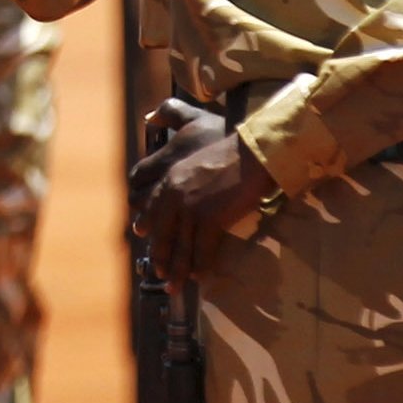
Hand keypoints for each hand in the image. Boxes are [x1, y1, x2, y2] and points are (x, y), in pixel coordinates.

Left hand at [127, 97, 269, 281]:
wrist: (256, 152)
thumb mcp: (193, 133)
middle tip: (160, 274)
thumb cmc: (231, 145)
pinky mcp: (210, 219)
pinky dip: (200, 266)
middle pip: (162, 233)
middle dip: (161, 257)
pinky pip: (202, 250)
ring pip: (180, 246)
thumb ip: (173, 134)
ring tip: (174, 285)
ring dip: (177, 270)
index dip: (150, 229)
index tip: (147, 242)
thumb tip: (152, 117)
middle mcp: (174, 194)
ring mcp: (191, 207)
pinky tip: (199, 277)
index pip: (152, 210)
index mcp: (169, 178)